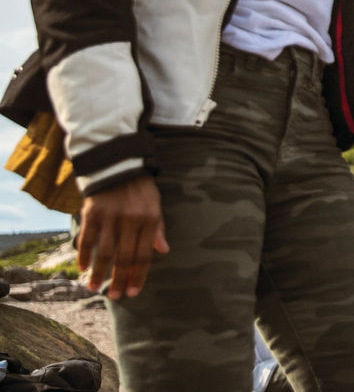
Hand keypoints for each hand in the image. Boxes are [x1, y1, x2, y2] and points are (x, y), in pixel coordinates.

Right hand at [77, 174, 168, 299]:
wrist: (119, 165)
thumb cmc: (140, 189)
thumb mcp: (156, 205)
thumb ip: (158, 229)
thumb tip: (163, 251)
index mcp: (149, 220)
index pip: (143, 255)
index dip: (138, 275)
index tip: (132, 292)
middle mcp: (130, 220)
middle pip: (124, 257)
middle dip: (119, 279)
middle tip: (114, 296)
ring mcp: (110, 217)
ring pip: (104, 252)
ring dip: (99, 273)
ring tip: (94, 288)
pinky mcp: (92, 213)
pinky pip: (87, 239)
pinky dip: (83, 255)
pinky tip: (82, 268)